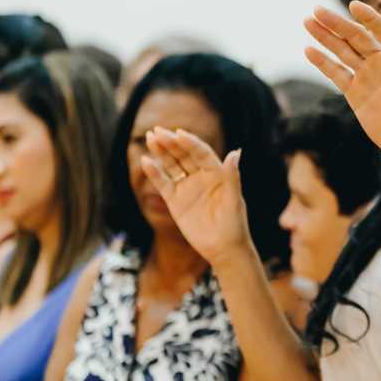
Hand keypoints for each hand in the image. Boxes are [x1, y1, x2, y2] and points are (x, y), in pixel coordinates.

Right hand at [141, 128, 251, 265]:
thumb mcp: (234, 200)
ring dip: (161, 152)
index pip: (202, 153)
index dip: (190, 143)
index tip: (179, 133)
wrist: (223, 249)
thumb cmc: (234, 225)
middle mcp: (202, 177)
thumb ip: (232, 177)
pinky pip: (163, 183)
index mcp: (218, 173)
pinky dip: (154, 172)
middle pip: (184, 155)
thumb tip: (235, 152)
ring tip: (150, 137)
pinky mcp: (175, 200)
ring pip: (172, 165)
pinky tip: (145, 161)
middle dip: (171, 143)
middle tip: (157, 131)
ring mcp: (187, 187)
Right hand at [302, 2, 380, 162]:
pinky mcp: (354, 92)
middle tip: (317, 9)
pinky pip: (336, 74)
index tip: (354, 6)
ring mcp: (366, 75)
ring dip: (325, 37)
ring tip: (308, 21)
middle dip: (338, 24)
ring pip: (343, 51)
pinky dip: (323, 62)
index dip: (370, 18)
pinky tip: (308, 49)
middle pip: (357, 37)